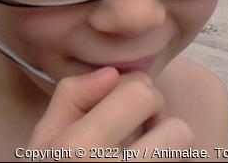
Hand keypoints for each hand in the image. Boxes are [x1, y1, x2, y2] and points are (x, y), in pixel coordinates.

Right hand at [27, 67, 193, 160]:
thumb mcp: (42, 145)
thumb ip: (70, 99)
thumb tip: (110, 74)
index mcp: (78, 150)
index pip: (141, 91)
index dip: (136, 94)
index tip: (125, 109)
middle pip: (177, 129)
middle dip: (160, 128)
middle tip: (140, 138)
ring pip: (186, 159)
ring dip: (169, 155)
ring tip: (143, 159)